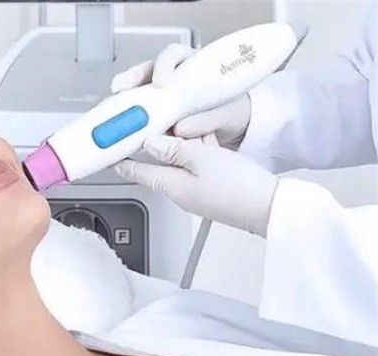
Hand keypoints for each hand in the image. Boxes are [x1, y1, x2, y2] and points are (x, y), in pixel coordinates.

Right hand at [111, 44, 251, 150]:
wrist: (235, 127)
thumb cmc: (232, 110)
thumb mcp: (227, 113)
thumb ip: (207, 118)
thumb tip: (181, 128)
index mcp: (193, 65)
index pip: (173, 56)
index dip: (164, 66)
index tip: (161, 81)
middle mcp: (173, 78)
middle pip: (146, 72)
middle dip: (130, 80)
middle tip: (120, 89)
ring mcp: (162, 96)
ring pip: (138, 93)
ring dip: (124, 101)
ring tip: (112, 110)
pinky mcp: (156, 116)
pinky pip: (139, 115)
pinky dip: (129, 122)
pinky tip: (124, 129)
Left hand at [115, 134, 277, 236]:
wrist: (270, 209)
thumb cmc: (238, 187)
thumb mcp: (202, 158)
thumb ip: (173, 149)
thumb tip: (149, 143)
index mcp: (170, 185)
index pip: (135, 171)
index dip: (120, 160)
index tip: (107, 150)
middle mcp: (179, 190)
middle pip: (158, 162)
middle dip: (156, 143)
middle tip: (154, 124)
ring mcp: (195, 191)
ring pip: (180, 162)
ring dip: (182, 145)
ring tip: (190, 130)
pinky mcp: (211, 190)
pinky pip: (197, 166)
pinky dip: (199, 152)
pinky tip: (210, 143)